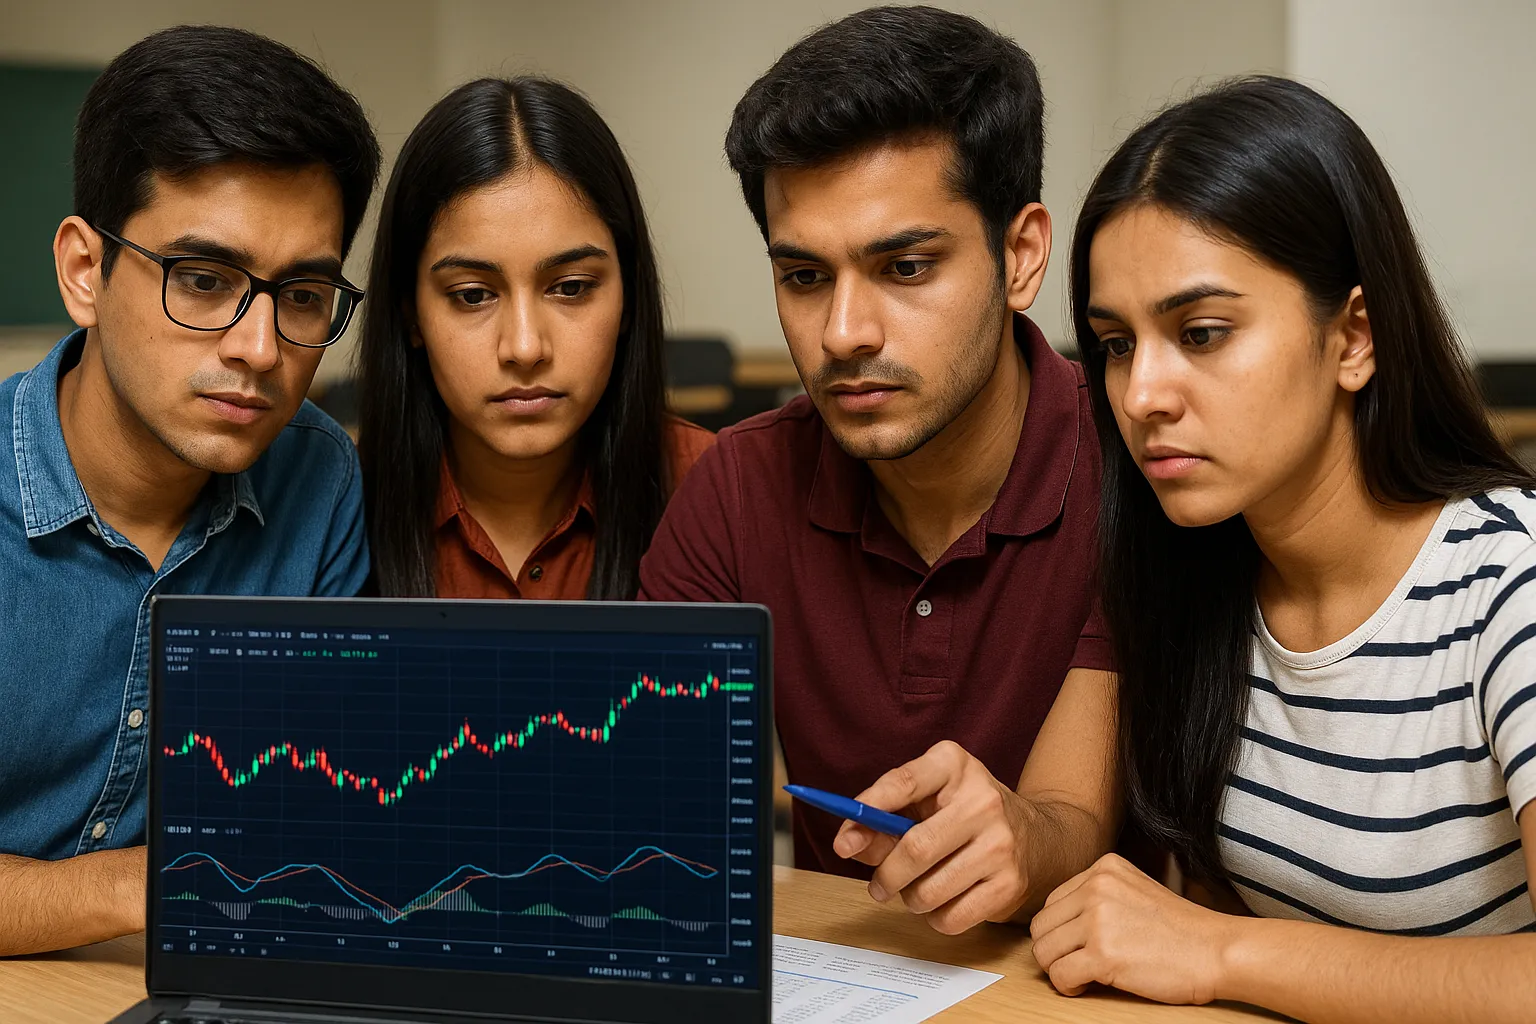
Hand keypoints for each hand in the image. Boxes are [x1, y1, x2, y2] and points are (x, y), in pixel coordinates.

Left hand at [831, 740, 1032, 932]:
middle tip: (878, 886)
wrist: (1036, 836)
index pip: (903, 782)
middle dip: (885, 876)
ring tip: (917, 889)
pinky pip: (951, 917)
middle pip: (915, 848)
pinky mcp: (1011, 883)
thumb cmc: (962, 816)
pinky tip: (942, 902)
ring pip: (929, 890)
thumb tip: (847, 843)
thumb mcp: (925, 802)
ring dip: (910, 899)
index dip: (868, 809)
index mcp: (953, 765)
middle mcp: (982, 799)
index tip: (842, 841)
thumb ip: (882, 821)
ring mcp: (1001, 842)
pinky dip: (935, 918)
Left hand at [1029, 853, 1236, 1004]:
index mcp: (1104, 868)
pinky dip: (1068, 987)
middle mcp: (1097, 887)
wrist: (1217, 951)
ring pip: (1044, 951)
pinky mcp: (1103, 954)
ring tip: (1084, 974)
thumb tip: (1057, 921)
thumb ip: (1098, 895)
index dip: (1061, 930)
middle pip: (1042, 926)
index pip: (1052, 902)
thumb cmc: (1181, 930)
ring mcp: (1099, 919)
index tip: (1078, 945)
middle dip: (1054, 950)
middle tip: (1076, 964)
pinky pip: (1059, 975)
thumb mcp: (1135, 891)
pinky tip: (1086, 986)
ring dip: (1059, 969)